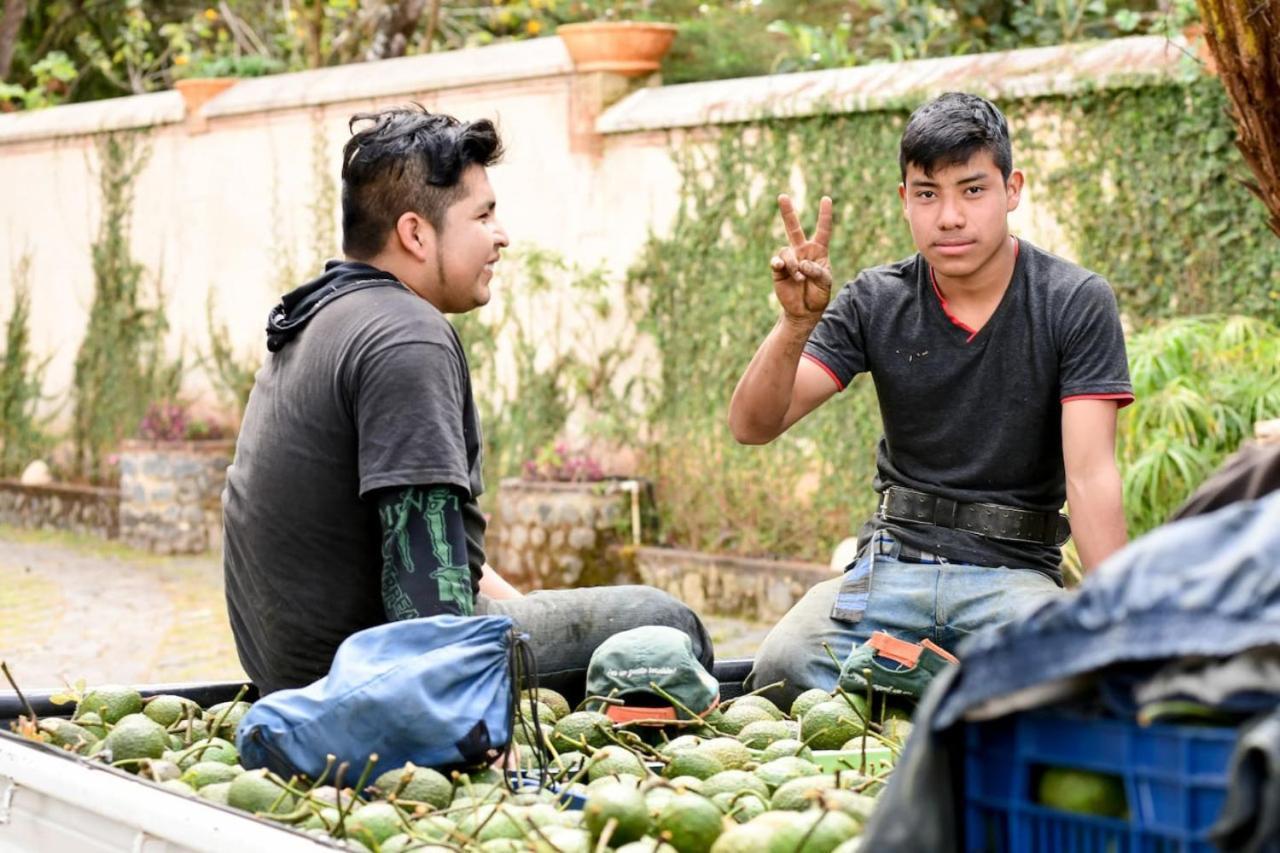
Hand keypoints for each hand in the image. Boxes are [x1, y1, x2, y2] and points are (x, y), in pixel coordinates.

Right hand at [770, 194, 832, 325]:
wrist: (804, 311)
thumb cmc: (819, 295)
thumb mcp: (825, 283)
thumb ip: (816, 270)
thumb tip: (801, 264)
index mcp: (818, 251)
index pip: (823, 230)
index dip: (824, 215)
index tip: (826, 199)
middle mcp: (802, 252)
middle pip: (794, 228)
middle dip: (787, 212)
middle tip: (782, 196)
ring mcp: (789, 260)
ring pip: (787, 251)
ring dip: (793, 264)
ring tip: (799, 278)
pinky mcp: (778, 270)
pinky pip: (776, 261)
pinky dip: (780, 264)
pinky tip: (781, 268)